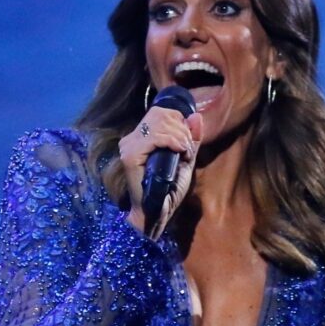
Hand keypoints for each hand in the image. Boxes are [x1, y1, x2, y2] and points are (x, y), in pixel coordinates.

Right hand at [119, 104, 203, 236]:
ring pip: (160, 123)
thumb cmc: (170, 190)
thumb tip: (196, 115)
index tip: (187, 141)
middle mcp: (131, 139)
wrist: (160, 212)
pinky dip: (173, 142)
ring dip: (180, 137)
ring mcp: (128, 146)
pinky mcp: (130, 156)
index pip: (160, 112)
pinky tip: (181, 153)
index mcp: (140, 137)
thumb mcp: (186, 159)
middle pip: (160, 115)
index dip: (179, 121)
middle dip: (182, 130)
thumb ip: (191, 138)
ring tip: (185, 153)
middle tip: (187, 149)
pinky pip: (156, 137)